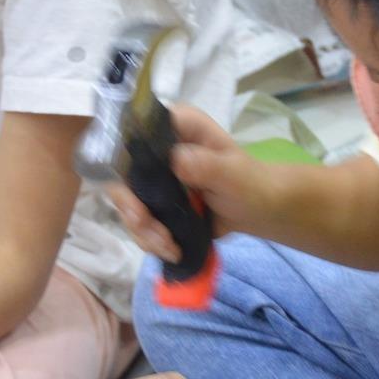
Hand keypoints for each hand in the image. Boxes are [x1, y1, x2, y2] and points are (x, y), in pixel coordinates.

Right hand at [109, 105, 266, 261]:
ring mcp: (153, 178)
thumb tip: (176, 160)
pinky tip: (171, 250)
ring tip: (169, 246)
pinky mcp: (154, 203)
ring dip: (143, 230)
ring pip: (127, 203)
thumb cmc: (249, 183)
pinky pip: (138, 222)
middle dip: (130, 206)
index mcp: (175, 127)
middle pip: (122, 173)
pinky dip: (149, 240)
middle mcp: (157, 149)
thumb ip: (207, 165)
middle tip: (146, 226)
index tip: (132, 190)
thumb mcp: (232, 173)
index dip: (123, 159)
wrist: (256, 210)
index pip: (134, 132)